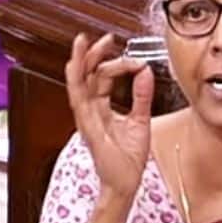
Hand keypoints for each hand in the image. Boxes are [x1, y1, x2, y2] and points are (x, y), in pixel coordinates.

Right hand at [65, 33, 154, 198]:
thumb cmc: (128, 159)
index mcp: (100, 108)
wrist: (125, 184)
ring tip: (81, 42)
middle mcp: (90, 111)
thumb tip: (145, 71)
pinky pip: (79, 102)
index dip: (116, 63)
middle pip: (86, 76)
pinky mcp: (88, 128)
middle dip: (93, 54)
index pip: (102, 77)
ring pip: (77, 84)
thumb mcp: (141, 120)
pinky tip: (76, 69)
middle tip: (106, 38)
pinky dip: (78, 84)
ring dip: (79, 62)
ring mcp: (86, 119)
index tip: (135, 61)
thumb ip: (142, 96)